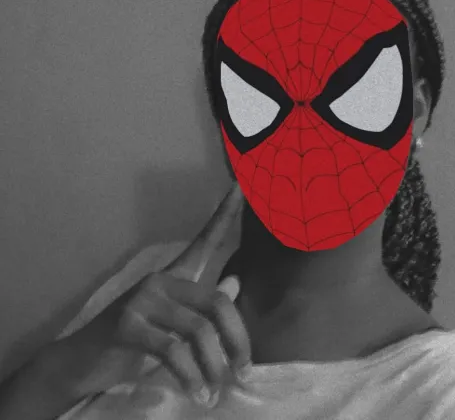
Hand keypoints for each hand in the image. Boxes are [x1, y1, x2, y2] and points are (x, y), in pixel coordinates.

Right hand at [62, 183, 249, 407]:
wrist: (85, 360)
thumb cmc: (137, 339)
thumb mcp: (177, 321)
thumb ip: (205, 304)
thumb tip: (235, 281)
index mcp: (176, 275)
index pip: (206, 238)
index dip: (226, 213)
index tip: (242, 186)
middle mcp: (162, 279)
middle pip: (217, 301)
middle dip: (237, 339)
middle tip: (244, 371)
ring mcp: (143, 300)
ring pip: (198, 330)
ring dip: (213, 367)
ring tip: (217, 390)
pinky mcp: (127, 324)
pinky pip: (172, 351)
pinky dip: (190, 377)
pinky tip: (197, 393)